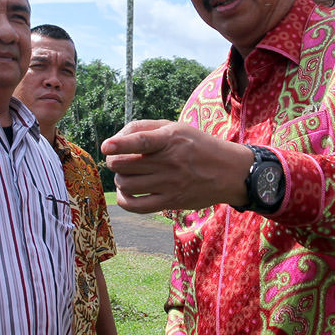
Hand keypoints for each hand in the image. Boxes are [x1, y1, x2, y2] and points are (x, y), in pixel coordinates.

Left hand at [101, 120, 251, 212]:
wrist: (229, 172)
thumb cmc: (197, 145)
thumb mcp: (176, 127)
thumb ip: (145, 128)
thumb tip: (116, 139)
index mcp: (170, 139)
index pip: (142, 141)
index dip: (120, 144)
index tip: (106, 147)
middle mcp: (169, 162)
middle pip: (124, 165)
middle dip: (114, 162)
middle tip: (118, 161)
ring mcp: (169, 184)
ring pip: (126, 184)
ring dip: (120, 179)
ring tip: (127, 175)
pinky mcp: (171, 202)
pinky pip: (137, 206)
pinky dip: (124, 201)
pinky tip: (125, 194)